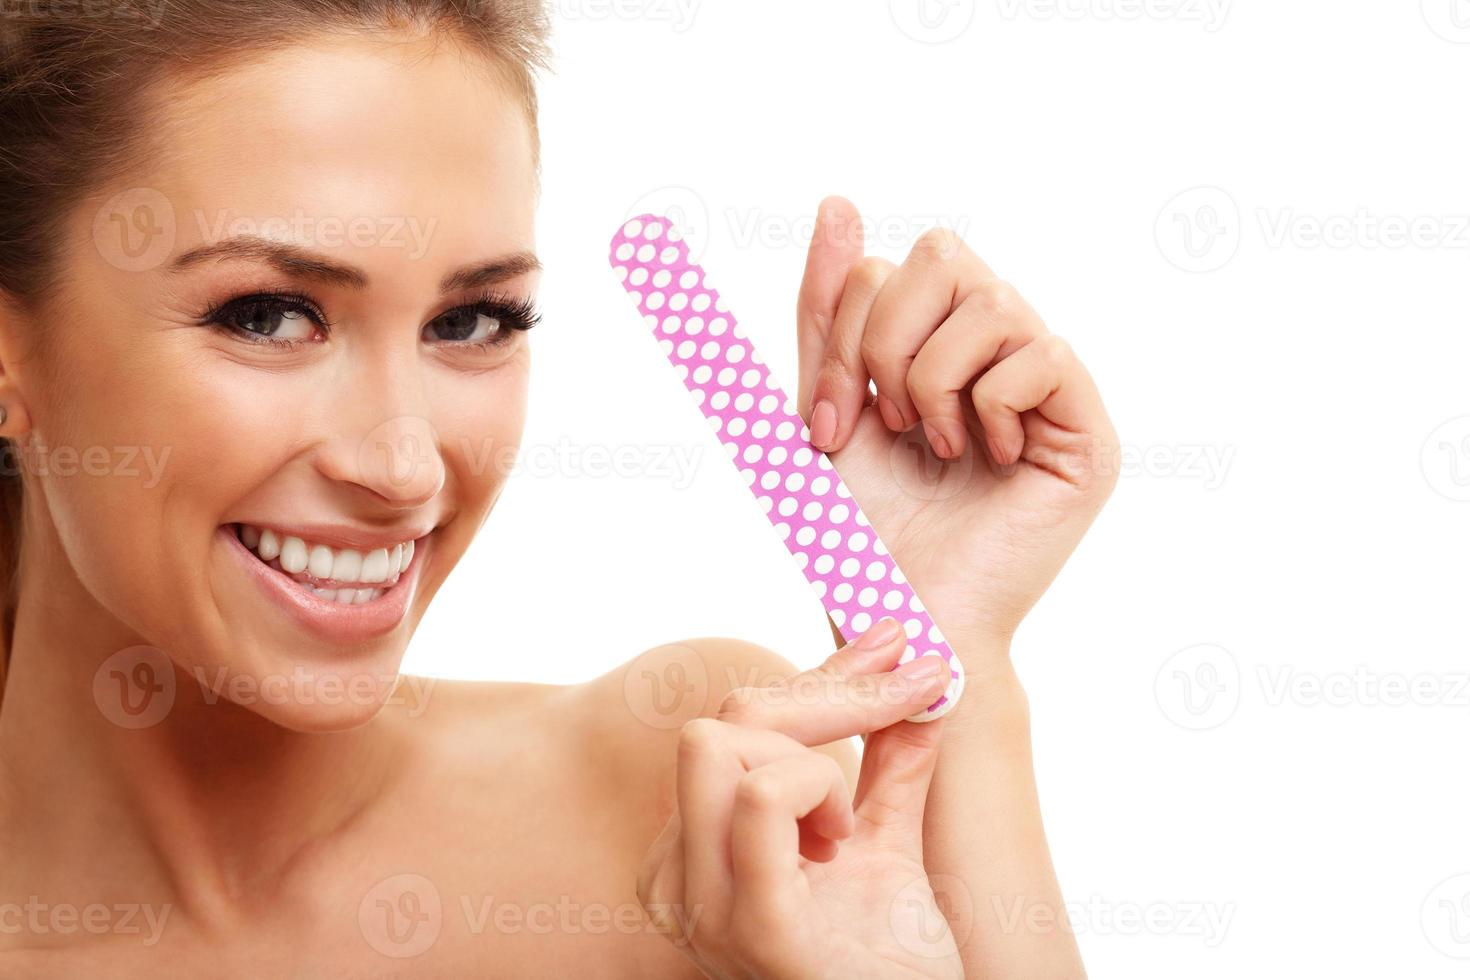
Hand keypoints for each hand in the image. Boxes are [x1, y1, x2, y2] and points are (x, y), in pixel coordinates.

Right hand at [636, 622, 963, 978]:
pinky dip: (817, 788)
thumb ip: (889, 769)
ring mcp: (707, 905)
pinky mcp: (756, 928)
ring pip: (726, 745)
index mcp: (697, 852)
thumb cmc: (886, 966)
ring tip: (845, 833)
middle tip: (907, 701)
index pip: (731, 724)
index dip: (822, 674)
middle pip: (721, 721)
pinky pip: (762, 803)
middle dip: (825, 695)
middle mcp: (681, 876)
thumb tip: (915, 679)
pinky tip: (845, 840)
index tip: (899, 639)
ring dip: (817, 761)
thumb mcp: (887, 849)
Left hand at [795, 197, 1118, 659]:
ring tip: (942, 448)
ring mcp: (1047, 386)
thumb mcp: (824, 408)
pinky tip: (992, 462)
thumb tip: (836, 203)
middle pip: (942, 254)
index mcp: (935, 341)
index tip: (830, 426)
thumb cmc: (864, 531)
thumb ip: (826, 312)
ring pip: (992, 301)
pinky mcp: (1087, 429)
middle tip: (892, 423)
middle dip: (888, 343)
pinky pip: (1043, 355)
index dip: (844, 337)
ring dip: (935, 384)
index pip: (888, 265)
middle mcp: (997, 349)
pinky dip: (992, 409)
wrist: (901, 616)